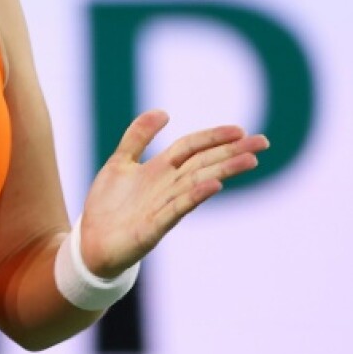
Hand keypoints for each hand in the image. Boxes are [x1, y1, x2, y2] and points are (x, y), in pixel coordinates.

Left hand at [78, 109, 268, 277]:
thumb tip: (164, 112)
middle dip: (231, 152)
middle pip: (203, 164)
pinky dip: (195, 196)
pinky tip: (213, 186)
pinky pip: (177, 209)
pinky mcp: (153, 227)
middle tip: (262, 143)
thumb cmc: (108, 205)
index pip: (191, 148)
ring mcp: (163, 207)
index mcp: (159, 170)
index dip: (213, 137)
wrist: (89, 241)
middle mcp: (166, 186)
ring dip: (223, 171)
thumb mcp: (120, 162)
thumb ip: (139, 137)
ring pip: (198, 184)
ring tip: (249, 161)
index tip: (241, 130)